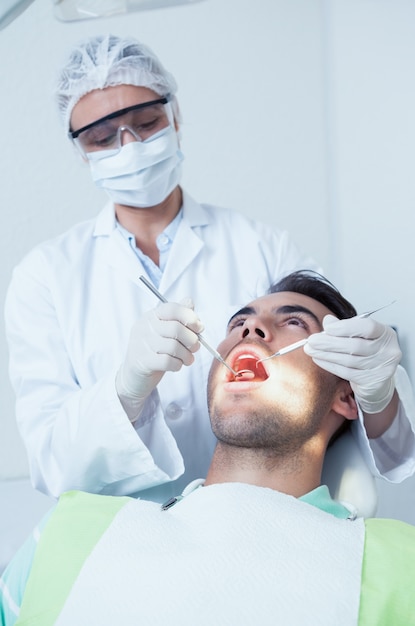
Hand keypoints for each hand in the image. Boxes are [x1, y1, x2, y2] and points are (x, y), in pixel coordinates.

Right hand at [116, 298, 203, 420]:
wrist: (133, 374)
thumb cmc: (154, 350)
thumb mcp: (165, 331)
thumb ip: (178, 317)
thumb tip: (190, 301)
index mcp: (151, 316)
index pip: (173, 309)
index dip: (190, 317)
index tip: (199, 328)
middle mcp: (144, 327)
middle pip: (176, 328)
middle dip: (192, 339)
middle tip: (195, 347)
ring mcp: (141, 344)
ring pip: (174, 347)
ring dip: (187, 355)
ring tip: (188, 359)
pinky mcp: (142, 362)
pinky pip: (168, 361)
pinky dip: (178, 365)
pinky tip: (177, 365)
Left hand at [304, 315, 401, 413]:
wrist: (377, 380)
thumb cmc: (366, 352)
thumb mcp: (358, 336)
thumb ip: (344, 327)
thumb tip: (327, 321)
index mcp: (386, 334)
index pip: (368, 327)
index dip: (346, 327)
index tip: (327, 328)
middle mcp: (388, 351)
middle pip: (355, 345)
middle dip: (329, 343)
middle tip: (311, 340)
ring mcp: (383, 368)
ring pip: (349, 360)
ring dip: (326, 354)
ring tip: (310, 349)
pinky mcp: (373, 382)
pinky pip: (347, 373)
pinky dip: (330, 365)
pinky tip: (319, 359)